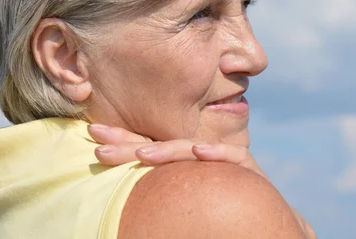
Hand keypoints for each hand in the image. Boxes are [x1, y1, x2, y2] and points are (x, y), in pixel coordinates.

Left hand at [87, 124, 315, 237]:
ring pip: (191, 150)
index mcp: (180, 164)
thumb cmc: (218, 215)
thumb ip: (161, 189)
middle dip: (129, 140)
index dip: (122, 142)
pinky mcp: (247, 169)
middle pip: (161, 144)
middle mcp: (198, 157)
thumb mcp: (183, 200)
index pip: (147, 149)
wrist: (262, 221)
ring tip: (142, 154)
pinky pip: (231, 158)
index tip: (93, 137)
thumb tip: (121, 196)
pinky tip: (198, 152)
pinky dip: (215, 154)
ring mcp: (221, 160)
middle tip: (96, 134)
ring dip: (166, 150)